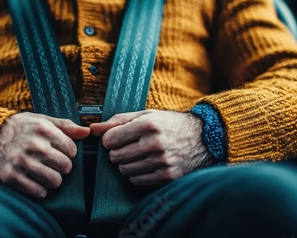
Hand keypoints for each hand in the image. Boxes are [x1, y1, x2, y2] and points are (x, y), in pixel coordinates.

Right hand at [0, 112, 89, 198]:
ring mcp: (22, 163)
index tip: (59, 152)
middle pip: (66, 167)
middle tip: (53, 164)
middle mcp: (34, 146)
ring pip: (55, 181)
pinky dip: (40, 190)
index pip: (71, 150)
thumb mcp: (42, 120)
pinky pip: (39, 192)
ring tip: (44, 173)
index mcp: (44, 130)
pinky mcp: (12, 177)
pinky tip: (35, 181)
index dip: (67, 152)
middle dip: (62, 167)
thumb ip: (65, 126)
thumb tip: (87, 132)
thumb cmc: (20, 128)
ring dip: (52, 179)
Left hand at [90, 110, 213, 185]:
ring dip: (127, 164)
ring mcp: (162, 161)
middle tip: (129, 147)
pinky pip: (137, 181)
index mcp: (148, 124)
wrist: (205, 138)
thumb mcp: (146, 115)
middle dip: (117, 152)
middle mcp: (155, 143)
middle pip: (115, 157)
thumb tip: (92, 129)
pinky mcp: (168, 176)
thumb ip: (117, 121)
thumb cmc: (170, 124)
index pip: (110, 139)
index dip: (110, 140)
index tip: (117, 138)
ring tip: (140, 155)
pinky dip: (137, 175)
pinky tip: (148, 165)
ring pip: (124, 170)